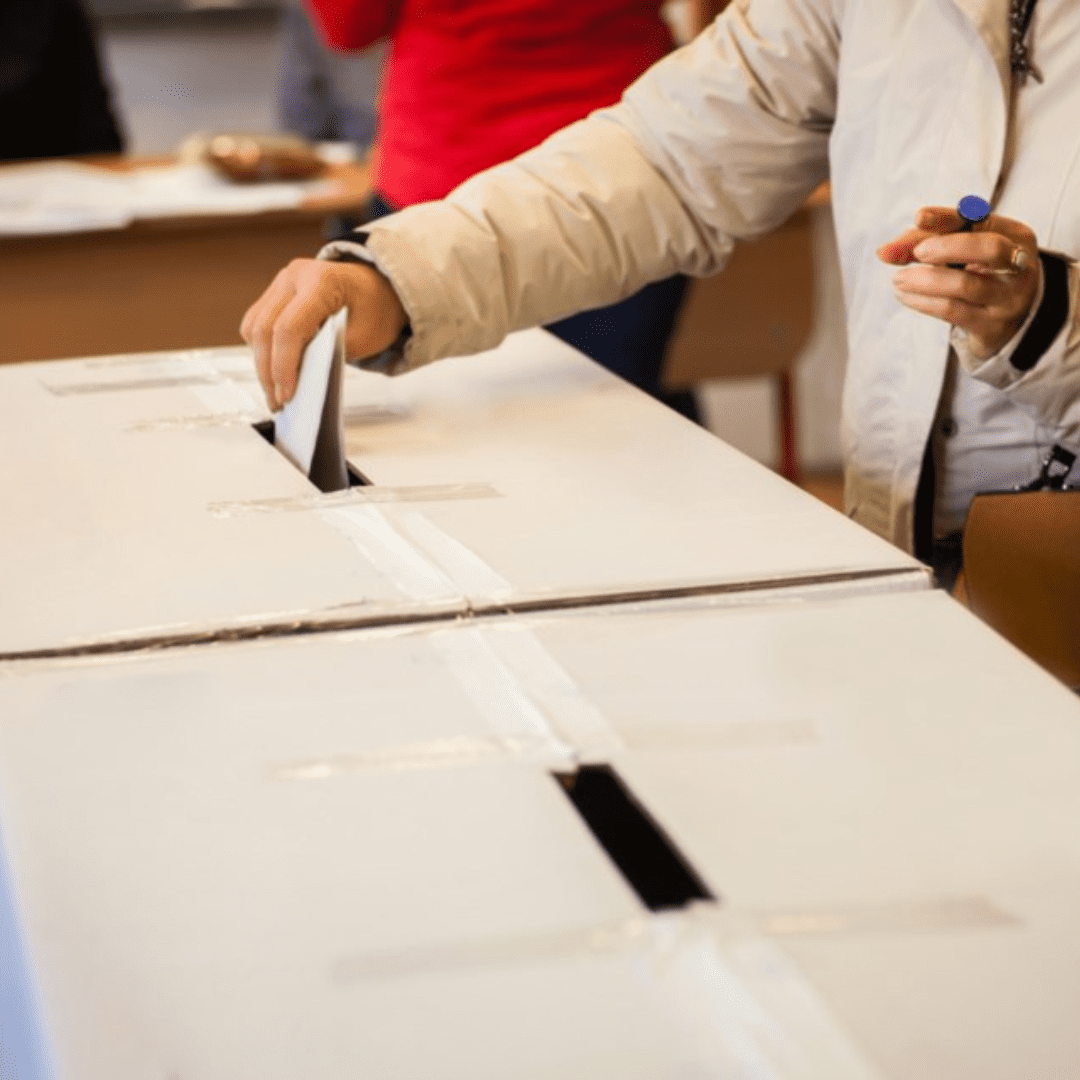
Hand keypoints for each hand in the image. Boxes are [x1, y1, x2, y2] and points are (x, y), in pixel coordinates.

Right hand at [240, 258, 406, 411]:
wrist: (378, 287)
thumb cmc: (376, 307)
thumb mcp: (364, 336)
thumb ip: (332, 355)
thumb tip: (302, 379)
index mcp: (321, 281)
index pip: (289, 328)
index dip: (283, 366)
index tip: (287, 394)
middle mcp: (295, 276)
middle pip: (264, 329)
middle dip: (268, 371)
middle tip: (277, 401)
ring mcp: (283, 282)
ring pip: (254, 326)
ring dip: (261, 362)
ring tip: (274, 391)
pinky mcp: (276, 293)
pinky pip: (257, 322)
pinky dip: (263, 349)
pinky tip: (274, 370)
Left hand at [877, 206, 1040, 359]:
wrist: (1008, 322)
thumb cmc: (979, 275)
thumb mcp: (961, 251)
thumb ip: (924, 241)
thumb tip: (884, 251)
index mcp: (1016, 236)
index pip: (982, 220)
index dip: (948, 217)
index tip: (919, 217)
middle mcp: (1019, 265)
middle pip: (988, 249)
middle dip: (947, 247)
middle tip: (917, 253)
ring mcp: (1008, 298)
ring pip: (964, 284)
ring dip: (923, 279)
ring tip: (898, 279)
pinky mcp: (991, 326)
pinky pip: (951, 310)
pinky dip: (921, 301)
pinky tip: (904, 295)